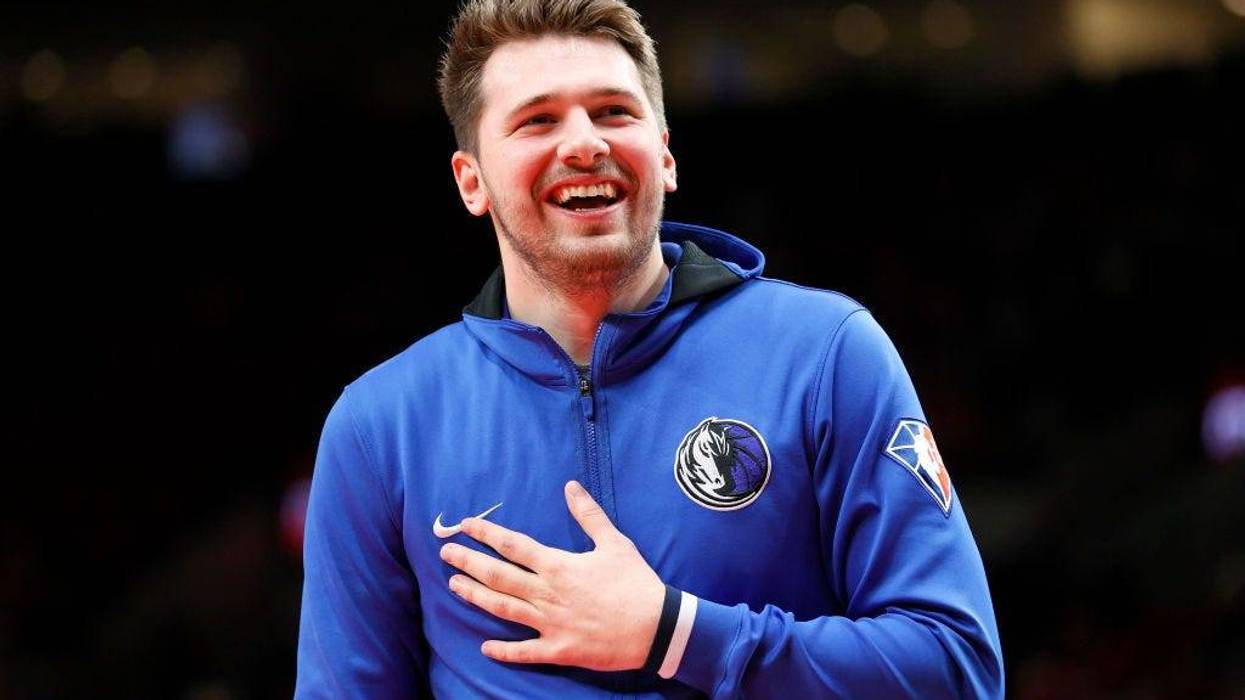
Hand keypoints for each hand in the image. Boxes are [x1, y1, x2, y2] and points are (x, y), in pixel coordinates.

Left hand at [439, 480, 665, 670]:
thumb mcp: (615, 543)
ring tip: (454, 586)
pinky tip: (485, 647)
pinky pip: (524, 652)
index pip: (513, 545)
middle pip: (499, 575)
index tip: (464, 524)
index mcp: (558, 566)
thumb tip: (571, 486)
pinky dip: (503, 651)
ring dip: (476, 597)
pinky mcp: (559, 650)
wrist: (656, 627)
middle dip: (469, 562)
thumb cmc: (636, 583)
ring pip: (503, 609)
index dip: (485, 533)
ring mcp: (550, 623)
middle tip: (445, 553)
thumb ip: (588, 515)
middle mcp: (547, 594)